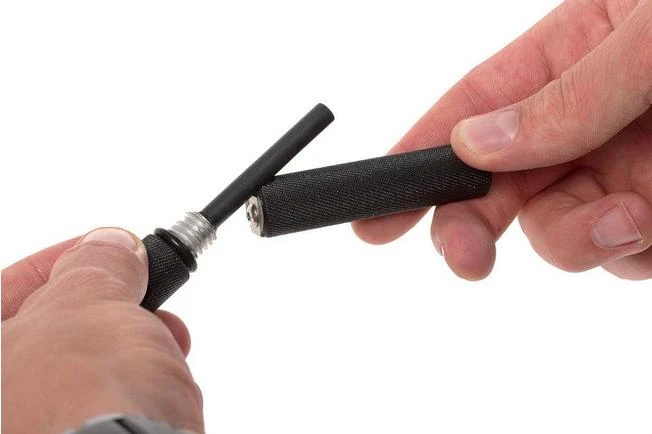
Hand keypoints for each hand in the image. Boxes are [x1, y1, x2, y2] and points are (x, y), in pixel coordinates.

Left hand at [1, 228, 203, 433]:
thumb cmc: (84, 400)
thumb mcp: (92, 300)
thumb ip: (96, 264)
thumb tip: (109, 248)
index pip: (8, 289)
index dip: (62, 262)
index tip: (105, 252)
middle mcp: (5, 397)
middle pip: (53, 331)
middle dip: (109, 305)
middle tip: (140, 291)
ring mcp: (39, 424)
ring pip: (89, 367)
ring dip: (133, 342)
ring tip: (167, 338)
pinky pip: (110, 400)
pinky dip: (141, 381)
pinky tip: (167, 376)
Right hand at [354, 0, 651, 279]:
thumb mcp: (644, 39)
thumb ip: (569, 95)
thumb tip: (476, 146)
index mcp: (568, 54)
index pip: (471, 108)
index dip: (416, 157)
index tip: (376, 211)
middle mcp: (585, 118)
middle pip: (498, 185)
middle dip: (470, 226)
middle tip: (467, 258)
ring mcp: (623, 165)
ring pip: (556, 231)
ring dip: (574, 242)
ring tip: (630, 218)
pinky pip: (620, 253)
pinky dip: (627, 254)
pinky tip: (648, 226)